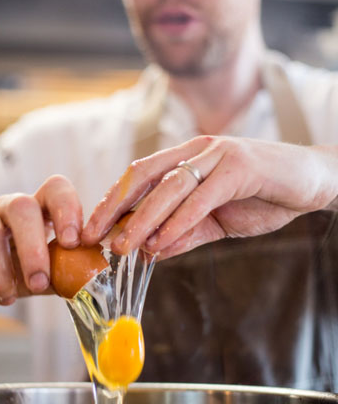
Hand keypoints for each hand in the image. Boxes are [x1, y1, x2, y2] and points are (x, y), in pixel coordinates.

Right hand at [0, 175, 82, 303]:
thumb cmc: (13, 263)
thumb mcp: (40, 267)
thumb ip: (63, 273)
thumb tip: (87, 284)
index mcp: (39, 208)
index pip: (56, 190)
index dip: (68, 210)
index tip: (72, 242)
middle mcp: (10, 205)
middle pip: (22, 207)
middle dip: (33, 249)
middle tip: (38, 283)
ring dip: (1, 270)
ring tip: (7, 297)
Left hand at [83, 136, 337, 259]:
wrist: (311, 182)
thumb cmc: (263, 197)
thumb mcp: (216, 221)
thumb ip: (185, 233)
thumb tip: (150, 252)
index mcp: (186, 159)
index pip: (138, 176)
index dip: (112, 201)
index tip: (92, 229)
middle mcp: (196, 151)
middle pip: (143, 175)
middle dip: (114, 206)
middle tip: (94, 236)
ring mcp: (217, 155)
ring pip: (169, 187)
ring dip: (143, 219)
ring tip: (124, 246)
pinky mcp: (240, 167)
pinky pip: (201, 197)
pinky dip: (179, 221)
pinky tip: (161, 242)